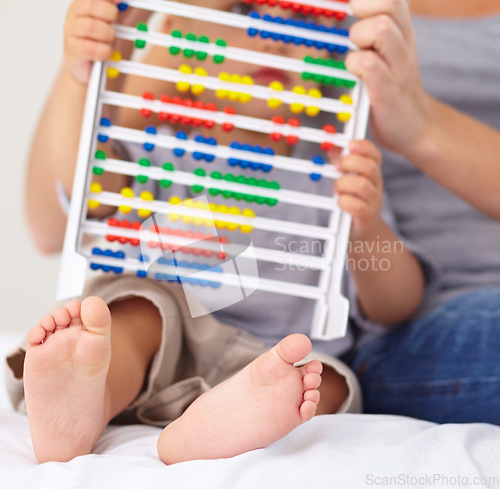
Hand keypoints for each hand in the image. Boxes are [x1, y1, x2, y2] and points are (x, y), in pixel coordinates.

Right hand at [64, 0, 120, 83]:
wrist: (90, 70)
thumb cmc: (101, 44)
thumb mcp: (112, 24)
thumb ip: (121, 11)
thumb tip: (131, 5)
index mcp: (83, 5)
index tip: (121, 2)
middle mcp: (74, 16)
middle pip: (91, 5)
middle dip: (109, 14)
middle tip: (115, 24)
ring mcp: (71, 33)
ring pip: (90, 26)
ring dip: (107, 34)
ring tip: (110, 40)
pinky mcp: (73, 51)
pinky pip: (90, 48)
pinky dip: (103, 51)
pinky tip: (106, 53)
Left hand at [334, 140, 382, 240]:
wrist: (360, 228)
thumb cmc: (352, 198)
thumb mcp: (346, 177)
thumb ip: (339, 160)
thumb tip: (330, 144)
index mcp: (372, 172)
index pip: (375, 155)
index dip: (364, 147)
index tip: (350, 144)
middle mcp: (376, 184)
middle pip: (370, 167)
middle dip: (351, 163)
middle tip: (338, 167)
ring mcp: (373, 201)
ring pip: (362, 185)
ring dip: (345, 183)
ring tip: (338, 188)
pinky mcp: (366, 216)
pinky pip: (357, 206)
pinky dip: (345, 202)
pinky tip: (340, 201)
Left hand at [346, 0, 431, 157]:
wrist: (416, 127)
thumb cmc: (394, 86)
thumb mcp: (390, 50)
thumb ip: (379, 26)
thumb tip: (356, 4)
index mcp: (404, 30)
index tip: (357, 11)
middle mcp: (405, 42)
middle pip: (389, 2)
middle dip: (364, 9)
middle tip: (358, 34)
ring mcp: (399, 66)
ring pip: (380, 28)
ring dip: (359, 38)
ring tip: (358, 54)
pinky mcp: (388, 89)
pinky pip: (368, 63)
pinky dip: (355, 65)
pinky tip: (356, 74)